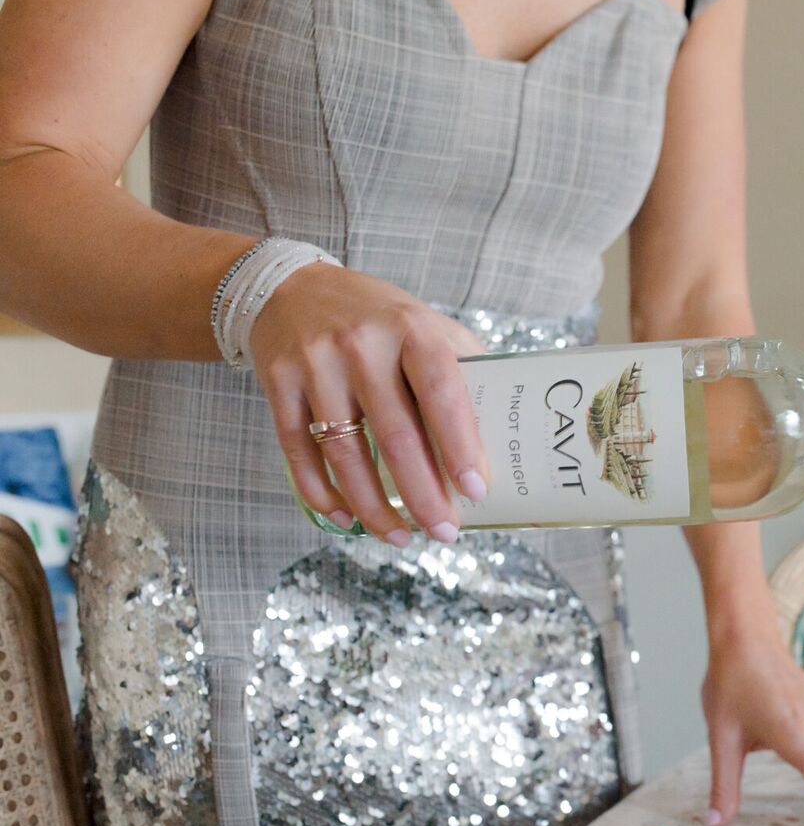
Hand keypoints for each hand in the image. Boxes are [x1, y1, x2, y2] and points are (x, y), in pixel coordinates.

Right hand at [250, 263, 488, 545]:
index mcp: (411, 328)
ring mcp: (315, 364)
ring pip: (345, 454)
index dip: (460, 445)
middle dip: (423, 495)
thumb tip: (501, 431)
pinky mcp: (279, 384)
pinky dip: (322, 493)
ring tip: (400, 538)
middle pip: (395, 436)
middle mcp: (361, 345)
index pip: (442, 392)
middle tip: (445, 533)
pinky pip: (300, 452)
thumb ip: (461, 366)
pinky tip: (346, 518)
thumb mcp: (423, 322)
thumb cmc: (376, 317)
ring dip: (373, 507)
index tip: (476, 490)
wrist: (288, 287)